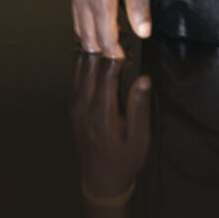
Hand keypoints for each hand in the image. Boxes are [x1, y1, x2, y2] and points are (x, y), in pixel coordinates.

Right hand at [70, 0, 151, 56]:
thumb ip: (139, 2)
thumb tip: (142, 30)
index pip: (105, 37)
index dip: (115, 52)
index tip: (124, 58)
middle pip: (86, 35)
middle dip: (100, 49)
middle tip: (116, 54)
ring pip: (77, 22)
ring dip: (90, 36)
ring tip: (105, 42)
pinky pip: (74, 7)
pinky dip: (83, 20)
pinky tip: (94, 17)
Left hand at [72, 53, 152, 201]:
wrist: (101, 180)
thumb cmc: (124, 160)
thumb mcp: (139, 138)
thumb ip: (139, 107)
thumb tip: (143, 79)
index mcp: (102, 112)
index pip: (106, 73)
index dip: (117, 55)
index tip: (128, 42)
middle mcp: (84, 106)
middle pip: (89, 67)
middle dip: (103, 50)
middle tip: (119, 37)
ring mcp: (76, 107)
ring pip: (79, 70)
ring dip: (92, 54)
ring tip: (108, 41)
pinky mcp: (74, 108)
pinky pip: (76, 78)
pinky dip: (85, 64)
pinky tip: (95, 57)